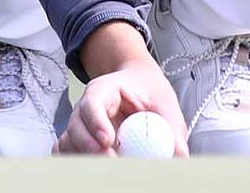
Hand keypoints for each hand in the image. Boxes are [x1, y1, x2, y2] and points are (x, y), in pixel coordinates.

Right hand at [54, 22, 189, 155]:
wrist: (137, 83)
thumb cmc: (148, 90)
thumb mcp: (165, 102)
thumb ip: (172, 127)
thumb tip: (180, 154)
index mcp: (105, 89)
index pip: (92, 103)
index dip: (97, 122)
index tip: (108, 140)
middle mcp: (87, 106)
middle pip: (76, 126)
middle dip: (90, 146)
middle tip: (111, 159)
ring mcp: (81, 122)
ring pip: (69, 140)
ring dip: (83, 155)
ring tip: (107, 164)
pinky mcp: (80, 138)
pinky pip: (68, 149)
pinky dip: (76, 159)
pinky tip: (93, 166)